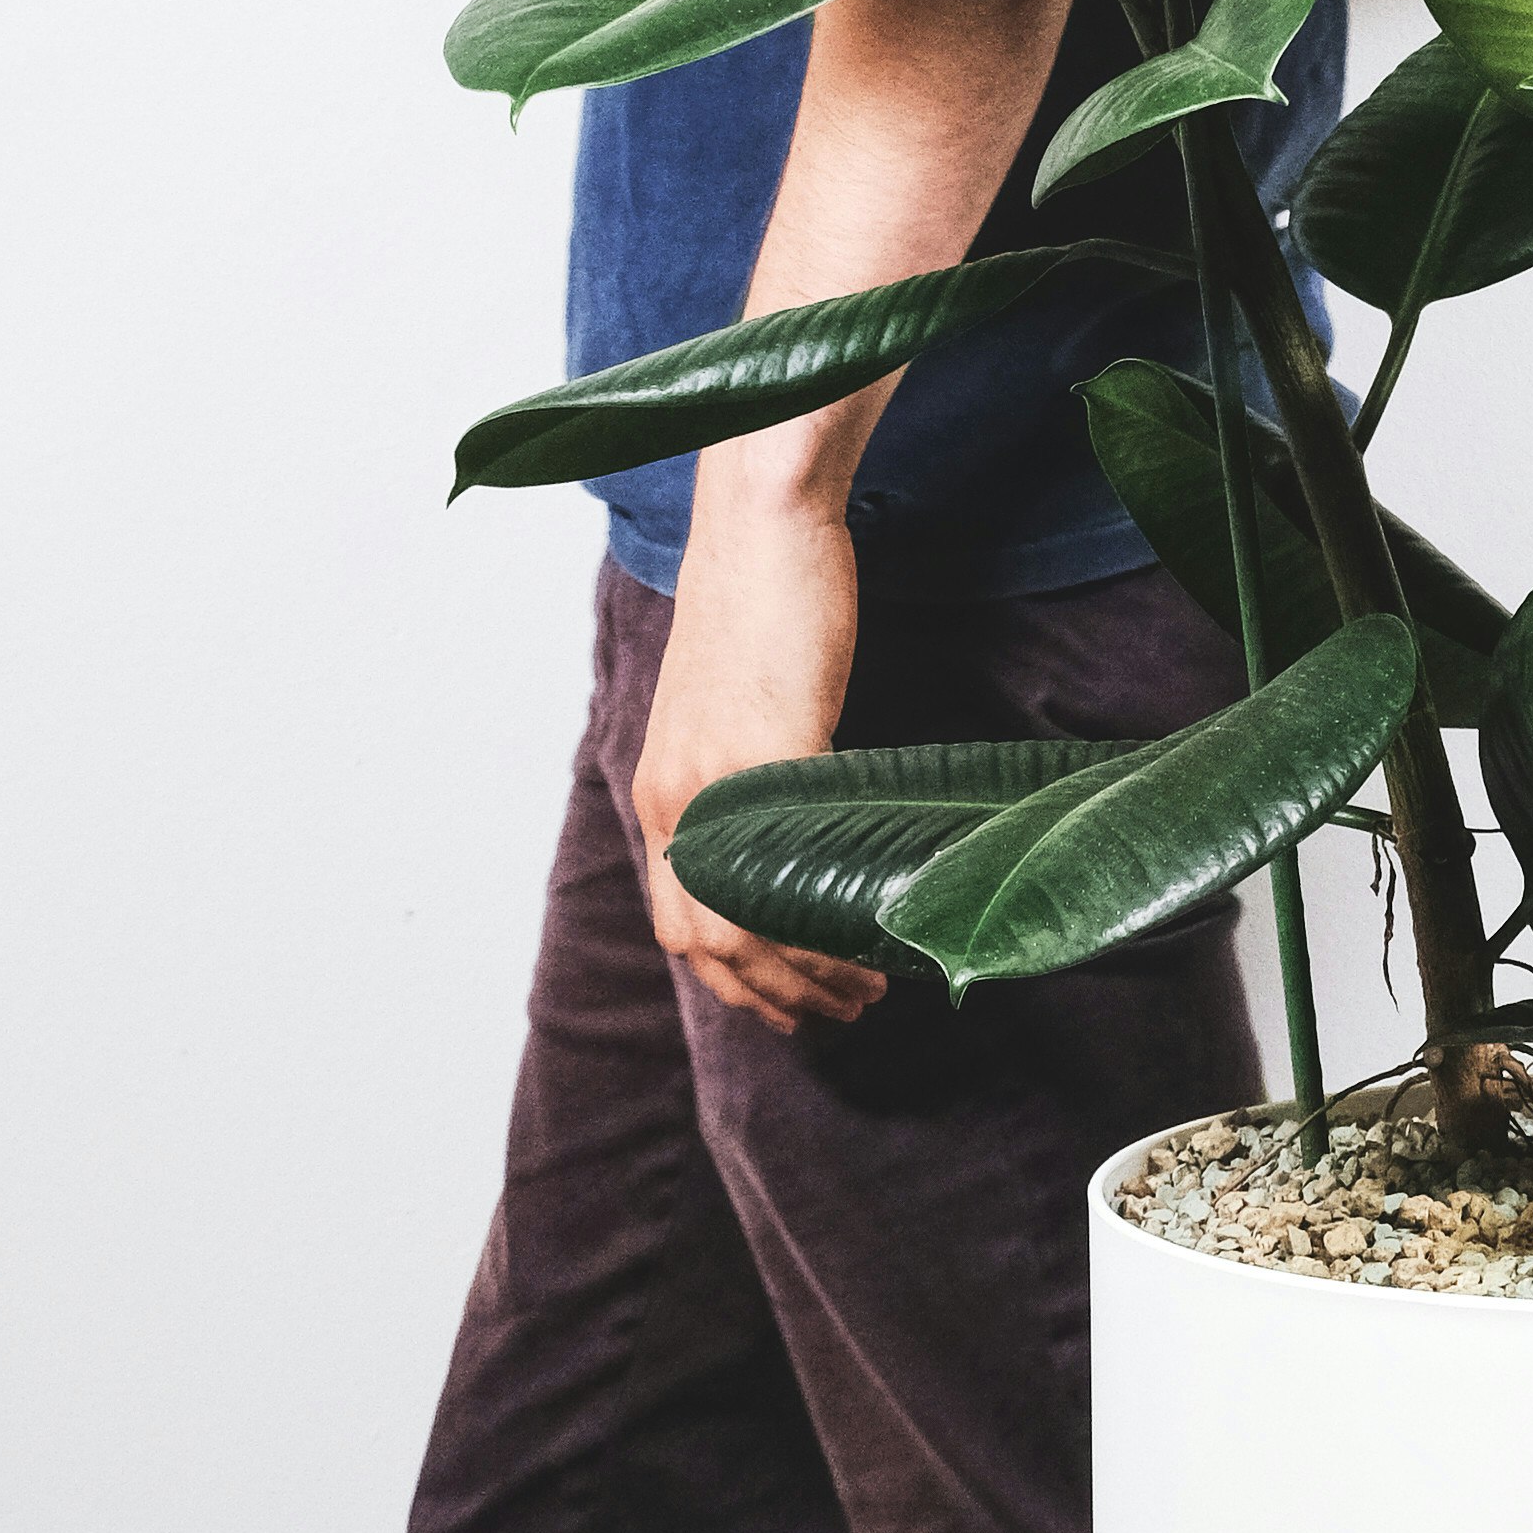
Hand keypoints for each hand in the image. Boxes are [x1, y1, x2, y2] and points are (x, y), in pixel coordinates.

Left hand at [634, 472, 885, 1030]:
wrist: (761, 521)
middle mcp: (677, 795)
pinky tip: (869, 925)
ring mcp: (719, 775)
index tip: (785, 1003)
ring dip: (806, 969)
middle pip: (708, 941)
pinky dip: (829, 911)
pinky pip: (795, 859)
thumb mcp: (731, 707)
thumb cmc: (758, 601)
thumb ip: (745, 774)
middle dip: (775, 993)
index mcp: (663, 788)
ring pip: (748, 919)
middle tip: (839, 1010)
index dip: (730, 978)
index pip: (676, 919)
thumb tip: (791, 828)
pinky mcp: (773, 745)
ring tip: (863, 986)